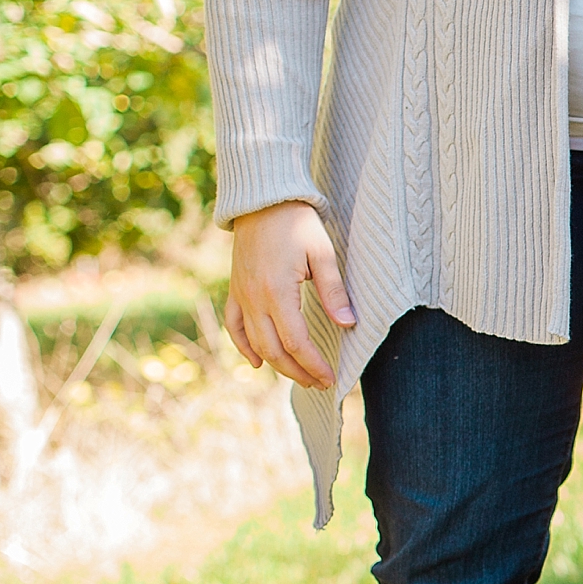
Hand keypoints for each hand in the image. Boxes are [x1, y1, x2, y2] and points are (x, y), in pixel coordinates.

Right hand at [226, 199, 353, 388]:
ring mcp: (241, 295)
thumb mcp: (322, 254)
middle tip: (320, 383)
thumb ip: (333, 291)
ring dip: (276, 365)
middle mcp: (254, 298)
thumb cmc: (296, 223)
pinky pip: (234, 325)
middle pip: (274, 350)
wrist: (262, 200)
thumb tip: (348, 324)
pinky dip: (244, 347)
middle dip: (298, 372)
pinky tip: (257, 362)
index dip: (313, 364)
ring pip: (255, 343)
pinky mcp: (234, 288)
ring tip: (299, 377)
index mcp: (277, 292)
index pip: (296, 342)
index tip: (331, 378)